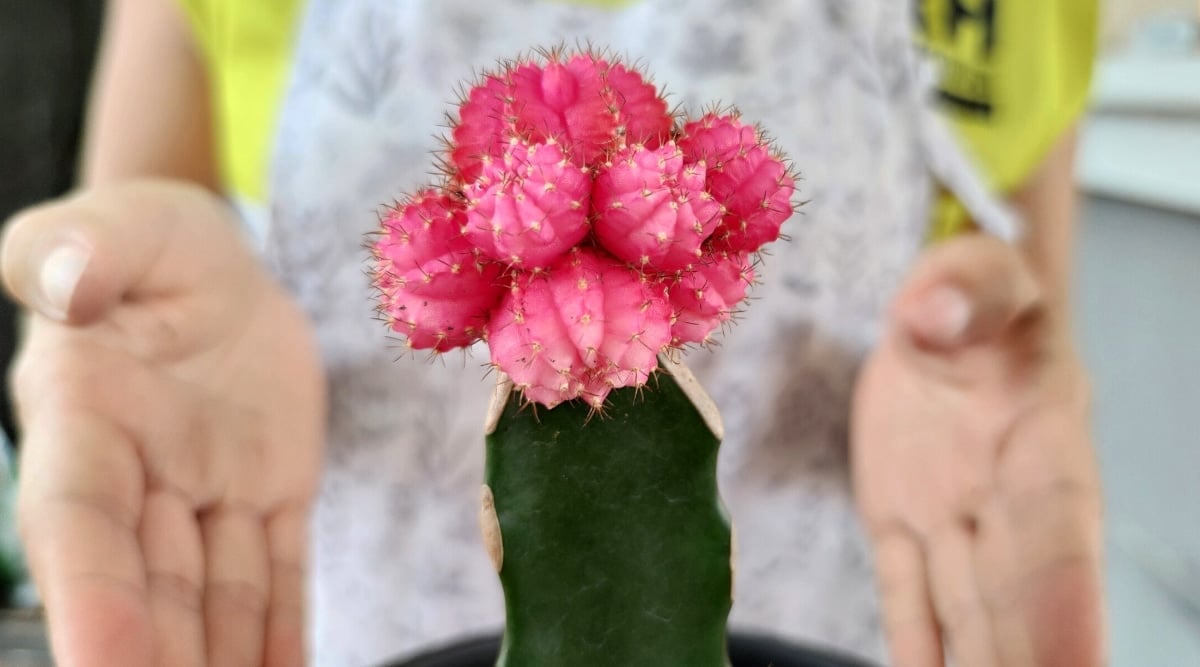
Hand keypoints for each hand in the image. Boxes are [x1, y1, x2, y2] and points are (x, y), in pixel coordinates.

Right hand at [3, 182, 324, 665]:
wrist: (213, 263)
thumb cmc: (143, 238)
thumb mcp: (111, 226)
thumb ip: (71, 252)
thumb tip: (61, 284)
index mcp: (83, 419)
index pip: (82, 527)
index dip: (93, 603)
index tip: (108, 666)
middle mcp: (140, 478)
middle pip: (150, 593)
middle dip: (162, 662)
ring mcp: (211, 493)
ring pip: (217, 601)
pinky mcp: (274, 492)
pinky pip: (280, 576)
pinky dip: (281, 641)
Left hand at [851, 235, 1104, 665]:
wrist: (941, 312)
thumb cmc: (977, 295)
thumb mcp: (976, 273)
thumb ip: (966, 289)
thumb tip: (932, 313)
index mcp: (1043, 445)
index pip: (1057, 539)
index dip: (1067, 607)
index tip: (1078, 664)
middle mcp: (1004, 500)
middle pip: (1018, 601)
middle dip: (1030, 657)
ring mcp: (950, 520)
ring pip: (967, 615)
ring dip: (981, 666)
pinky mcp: (897, 522)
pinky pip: (905, 595)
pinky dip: (914, 647)